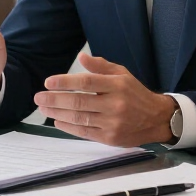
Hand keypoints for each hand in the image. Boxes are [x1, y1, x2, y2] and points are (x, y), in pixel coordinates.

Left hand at [33, 53, 176, 146]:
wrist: (157, 118)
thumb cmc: (136, 94)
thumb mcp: (123, 74)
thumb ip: (101, 66)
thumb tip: (81, 57)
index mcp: (118, 85)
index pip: (87, 82)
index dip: (66, 82)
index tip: (49, 82)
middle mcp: (115, 104)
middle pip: (79, 102)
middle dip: (55, 100)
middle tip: (39, 98)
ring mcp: (113, 122)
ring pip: (79, 118)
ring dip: (58, 114)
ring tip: (44, 109)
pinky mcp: (110, 138)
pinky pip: (85, 132)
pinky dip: (69, 127)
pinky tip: (58, 121)